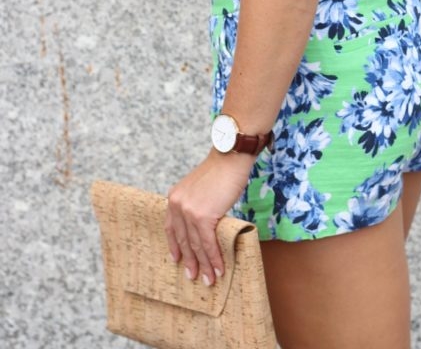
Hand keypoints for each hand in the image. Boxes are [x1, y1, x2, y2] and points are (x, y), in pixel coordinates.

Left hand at [165, 149, 254, 285]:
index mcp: (174, 198)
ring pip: (196, 245)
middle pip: (184, 240)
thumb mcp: (200, 189)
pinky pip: (208, 243)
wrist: (231, 157)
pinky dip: (214, 258)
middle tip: (195, 277)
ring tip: (210, 280)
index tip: (178, 260)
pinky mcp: (202, 216)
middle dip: (191, 261)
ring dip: (204, 265)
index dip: (176, 247)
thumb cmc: (221, 171)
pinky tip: (219, 269)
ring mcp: (188, 211)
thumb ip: (197, 206)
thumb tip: (204, 228)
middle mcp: (176, 205)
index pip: (172, 228)